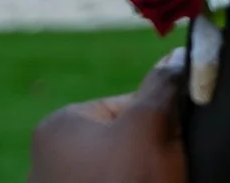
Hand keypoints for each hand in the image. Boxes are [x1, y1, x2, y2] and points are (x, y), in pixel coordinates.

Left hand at [29, 48, 187, 182]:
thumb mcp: (148, 126)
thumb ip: (163, 86)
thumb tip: (177, 57)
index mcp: (60, 125)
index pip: (129, 104)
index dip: (160, 121)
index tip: (170, 144)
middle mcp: (51, 157)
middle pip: (127, 141)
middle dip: (152, 155)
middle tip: (161, 174)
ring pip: (126, 171)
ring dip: (147, 176)